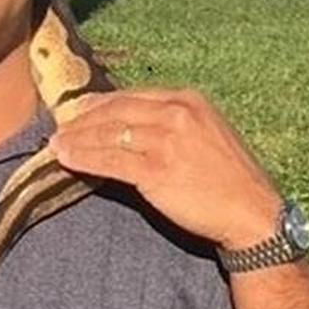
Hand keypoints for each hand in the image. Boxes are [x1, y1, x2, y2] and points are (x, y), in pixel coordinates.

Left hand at [49, 88, 281, 249]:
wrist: (253, 212)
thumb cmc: (230, 180)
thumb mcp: (206, 135)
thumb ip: (172, 126)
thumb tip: (132, 129)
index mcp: (188, 100)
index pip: (132, 96)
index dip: (100, 104)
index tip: (78, 111)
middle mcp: (177, 113)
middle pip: (115, 111)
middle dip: (82, 120)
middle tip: (59, 129)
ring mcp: (166, 141)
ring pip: (108, 134)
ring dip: (76, 140)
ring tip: (55, 145)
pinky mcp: (157, 170)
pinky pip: (110, 161)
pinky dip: (84, 159)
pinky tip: (66, 160)